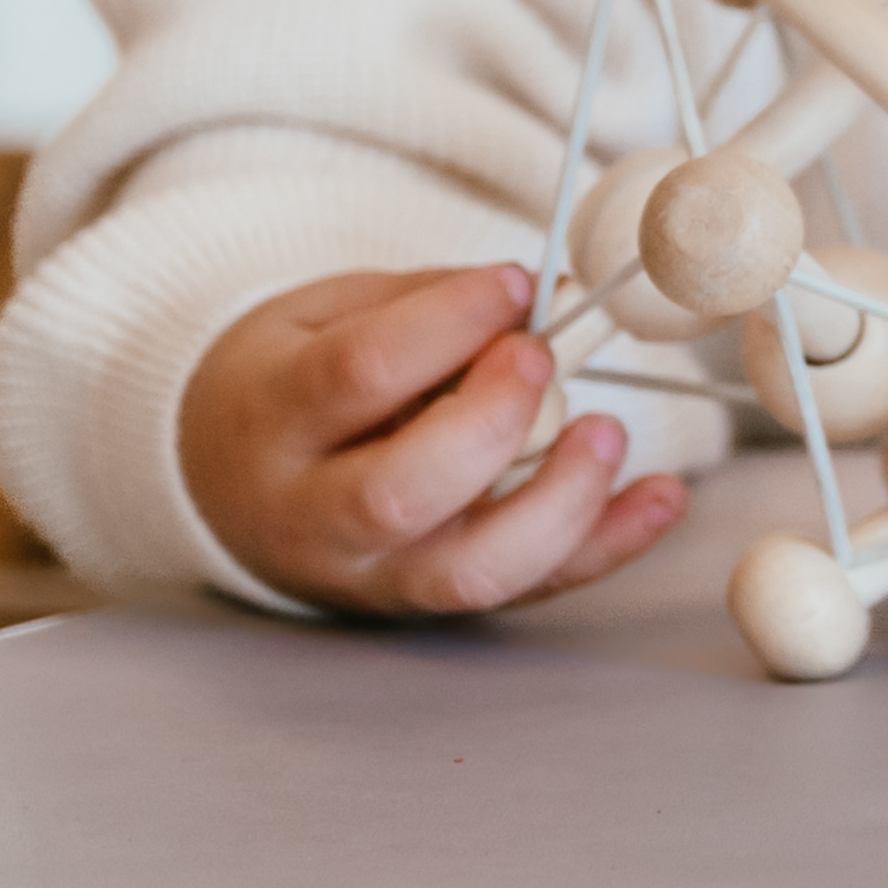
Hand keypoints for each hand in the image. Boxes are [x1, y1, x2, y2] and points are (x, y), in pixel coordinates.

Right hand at [181, 263, 689, 616]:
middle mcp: (310, 513)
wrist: (225, 479)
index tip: (514, 285)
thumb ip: (423, 306)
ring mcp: (370, 573)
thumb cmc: (294, 380)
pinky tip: (662, 496)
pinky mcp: (429, 602)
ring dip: (560, 503)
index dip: (448, 324)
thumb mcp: (323, 318)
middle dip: (493, 420)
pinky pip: (526, 593)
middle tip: (541, 357)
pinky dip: (606, 548)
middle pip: (400, 493)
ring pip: (468, 572)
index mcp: (272, 416)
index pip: (356, 376)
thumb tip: (542, 295)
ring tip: (607, 430)